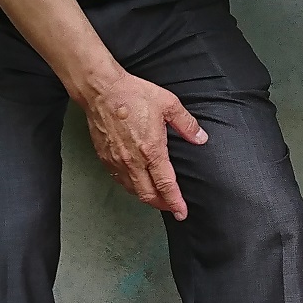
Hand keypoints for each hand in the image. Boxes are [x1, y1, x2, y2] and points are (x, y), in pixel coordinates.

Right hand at [79, 65, 207, 217]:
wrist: (101, 90)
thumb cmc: (132, 94)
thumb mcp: (168, 104)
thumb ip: (186, 124)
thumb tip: (200, 138)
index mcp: (151, 150)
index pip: (166, 185)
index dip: (175, 202)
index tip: (182, 212)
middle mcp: (132, 160)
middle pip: (147, 195)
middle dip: (162, 205)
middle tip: (172, 207)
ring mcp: (117, 160)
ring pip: (132, 189)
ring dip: (146, 196)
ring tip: (157, 196)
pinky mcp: (105, 157)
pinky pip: (119, 179)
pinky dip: (130, 186)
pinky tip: (136, 181)